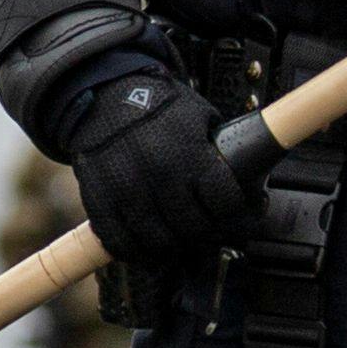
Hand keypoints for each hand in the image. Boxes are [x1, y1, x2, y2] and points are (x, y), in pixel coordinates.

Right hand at [68, 71, 255, 287]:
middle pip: (194, 227)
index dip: (238, 214)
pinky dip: (136, 252)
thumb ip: (220, 152)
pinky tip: (146, 247)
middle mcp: (158, 173)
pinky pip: (119, 242)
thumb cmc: (158, 108)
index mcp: (189, 151)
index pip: (226, 202)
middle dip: (207, 233)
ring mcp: (125, 189)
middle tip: (209, 230)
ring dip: (174, 247)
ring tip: (180, 240)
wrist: (102, 95)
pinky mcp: (98, 200)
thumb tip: (248, 184)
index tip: (238, 216)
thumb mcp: (200, 117)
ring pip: (158, 241)